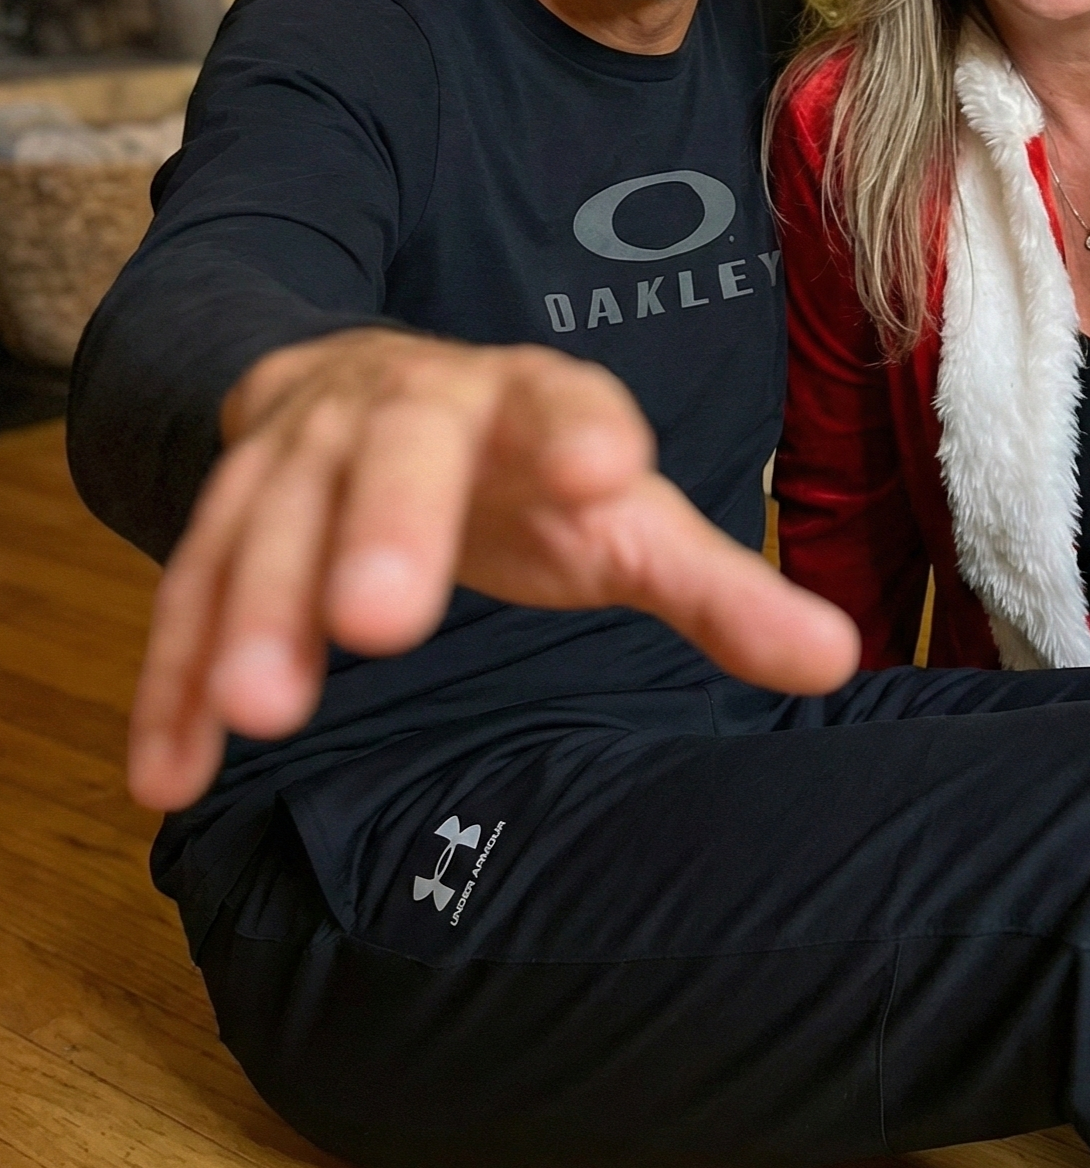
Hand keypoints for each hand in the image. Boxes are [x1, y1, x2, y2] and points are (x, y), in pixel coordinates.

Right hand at [128, 329, 859, 811]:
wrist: (370, 394)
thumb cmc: (527, 474)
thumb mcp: (621, 522)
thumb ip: (717, 591)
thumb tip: (842, 660)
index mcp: (528, 401)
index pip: (561, 400)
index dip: (580, 429)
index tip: (608, 471)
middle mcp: (411, 405)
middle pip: (395, 448)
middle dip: (385, 526)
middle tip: (384, 623)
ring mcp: (309, 447)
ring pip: (272, 512)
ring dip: (256, 608)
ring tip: (260, 714)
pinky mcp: (232, 502)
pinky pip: (190, 581)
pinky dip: (172, 673)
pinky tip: (169, 773)